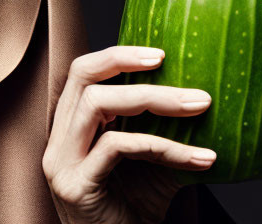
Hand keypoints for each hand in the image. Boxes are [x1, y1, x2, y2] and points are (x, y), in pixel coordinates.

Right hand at [43, 46, 216, 223]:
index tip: (159, 53)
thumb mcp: (150, 164)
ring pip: (97, 105)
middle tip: (169, 61)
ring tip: (199, 104)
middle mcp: (58, 142)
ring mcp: (61, 164)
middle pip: (82, 78)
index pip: (81, 73)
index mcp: (70, 129)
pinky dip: (162, 146)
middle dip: (126, 63)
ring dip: (154, 100)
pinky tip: (199, 158)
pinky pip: (118, 147)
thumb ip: (160, 132)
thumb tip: (203, 97)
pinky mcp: (76, 187)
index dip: (115, 56)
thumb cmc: (134, 213)